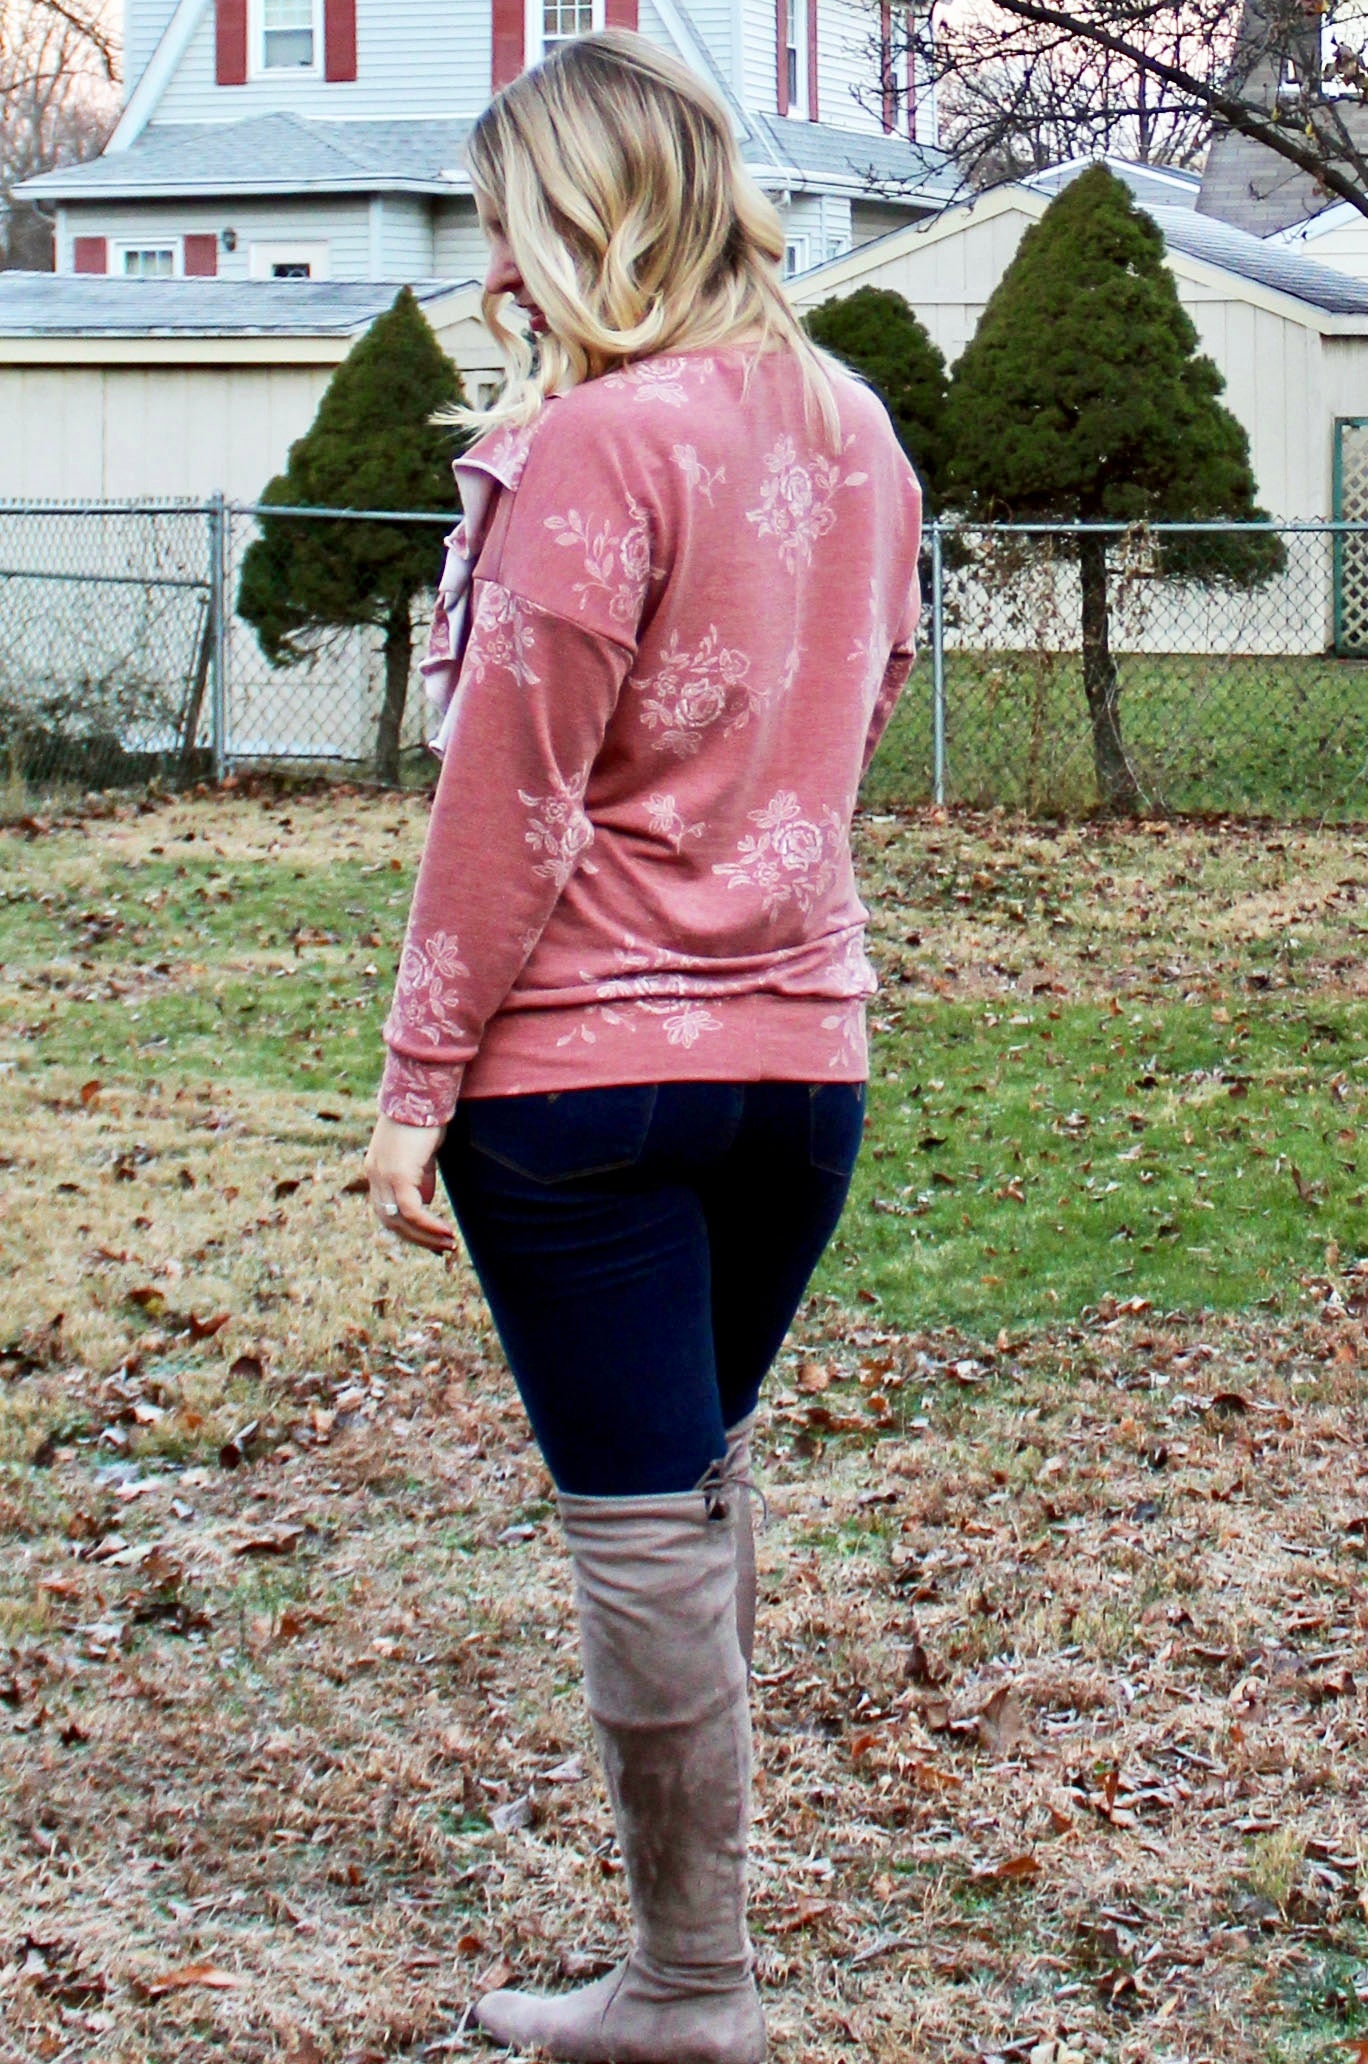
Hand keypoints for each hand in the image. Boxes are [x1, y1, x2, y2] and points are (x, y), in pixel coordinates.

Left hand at [364, 1114, 454, 1252]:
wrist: (421, 1094)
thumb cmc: (424, 1118)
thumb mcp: (421, 1154)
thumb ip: (420, 1178)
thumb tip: (426, 1202)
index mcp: (376, 1170)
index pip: (386, 1210)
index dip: (407, 1228)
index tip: (431, 1238)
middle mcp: (374, 1175)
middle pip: (389, 1220)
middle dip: (417, 1238)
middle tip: (442, 1247)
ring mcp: (383, 1175)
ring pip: (398, 1220)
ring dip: (425, 1236)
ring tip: (448, 1243)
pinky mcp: (398, 1174)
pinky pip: (411, 1210)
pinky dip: (428, 1225)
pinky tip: (446, 1231)